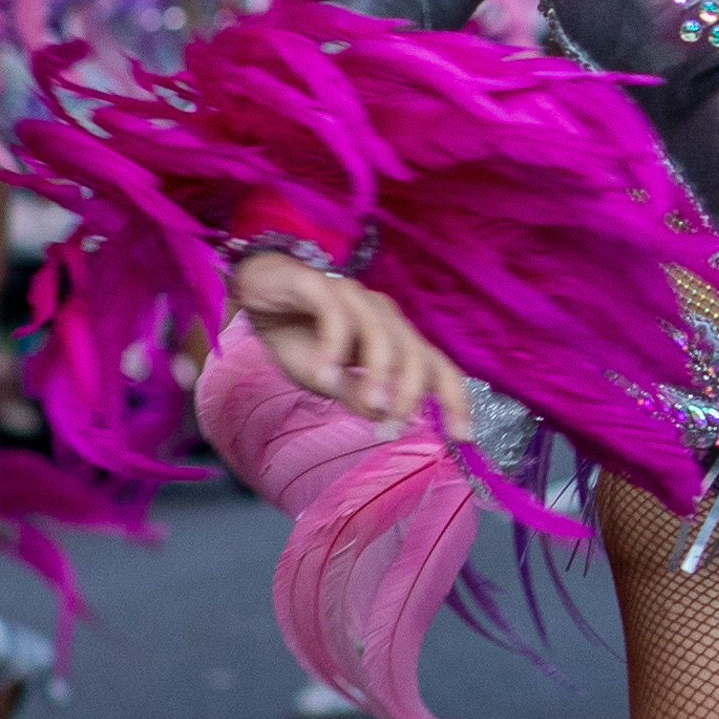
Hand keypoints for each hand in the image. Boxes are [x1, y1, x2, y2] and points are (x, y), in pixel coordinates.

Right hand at [231, 248, 470, 437]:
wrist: (254, 295)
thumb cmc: (298, 337)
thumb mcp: (327, 379)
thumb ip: (355, 396)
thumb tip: (386, 420)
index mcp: (394, 339)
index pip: (436, 368)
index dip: (455, 399)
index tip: (464, 436)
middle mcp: (382, 316)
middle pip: (415, 352)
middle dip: (411, 392)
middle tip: (394, 424)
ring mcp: (354, 297)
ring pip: (381, 333)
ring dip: (380, 373)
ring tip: (372, 405)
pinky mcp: (318, 283)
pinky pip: (336, 314)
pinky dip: (334, 346)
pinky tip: (325, 373)